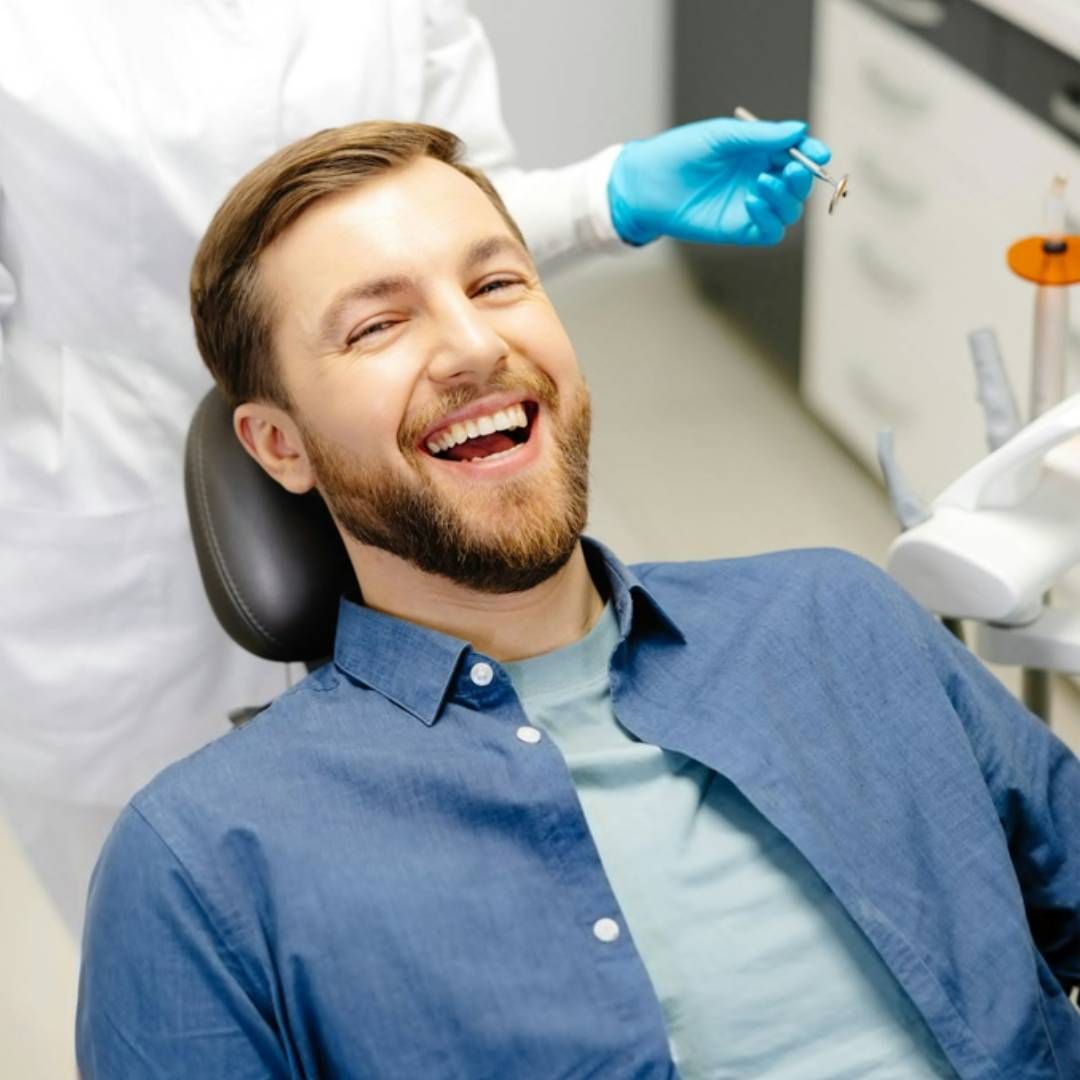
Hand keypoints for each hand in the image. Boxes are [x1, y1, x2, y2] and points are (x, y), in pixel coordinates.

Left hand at [607, 116, 831, 246]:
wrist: (648, 183)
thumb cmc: (681, 152)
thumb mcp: (722, 136)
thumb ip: (760, 136)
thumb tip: (799, 130)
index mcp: (759, 153)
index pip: (797, 155)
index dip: (812, 154)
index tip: (820, 153)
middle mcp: (760, 180)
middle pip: (798, 185)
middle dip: (801, 179)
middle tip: (790, 171)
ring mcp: (751, 207)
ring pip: (789, 210)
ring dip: (785, 198)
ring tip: (762, 184)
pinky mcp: (740, 230)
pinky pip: (770, 231)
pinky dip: (770, 219)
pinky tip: (752, 202)